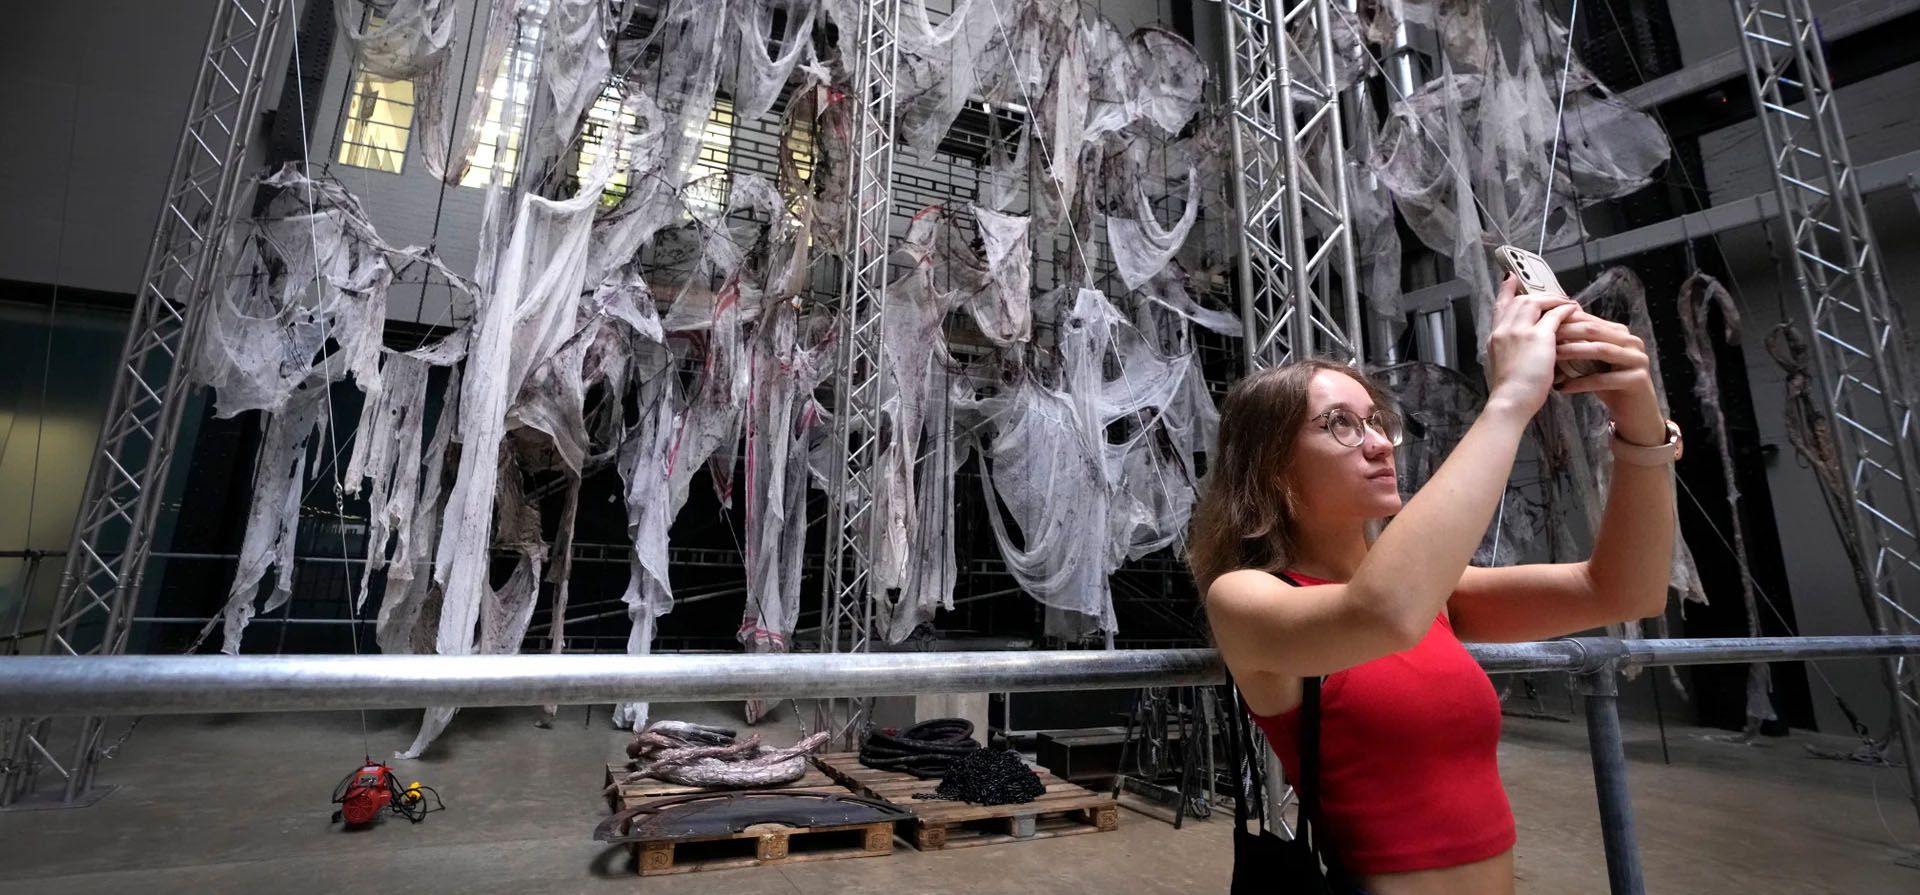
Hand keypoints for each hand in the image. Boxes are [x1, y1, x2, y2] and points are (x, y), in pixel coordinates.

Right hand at [1484, 274, 1579, 415]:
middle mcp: (1504, 329)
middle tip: (1552, 296)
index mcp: (1494, 337)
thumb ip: (1511, 350)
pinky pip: (1555, 315)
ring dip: (1553, 299)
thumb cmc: (1509, 391)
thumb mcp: (1502, 365)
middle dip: (1537, 294)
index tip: (1510, 278)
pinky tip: (1574, 310)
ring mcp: (1520, 331)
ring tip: (1566, 302)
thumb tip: (1522, 348)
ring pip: (1536, 301)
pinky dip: (1565, 310)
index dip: (1505, 290)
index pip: (1499, 306)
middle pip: (1520, 299)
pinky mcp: (1538, 336)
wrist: (1510, 400)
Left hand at [1552, 309, 1665, 440]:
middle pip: (1594, 330)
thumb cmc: (1609, 385)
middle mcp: (1632, 342)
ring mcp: (1637, 359)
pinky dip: (1580, 383)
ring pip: (1601, 350)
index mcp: (1621, 333)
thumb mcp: (1594, 362)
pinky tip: (1562, 388)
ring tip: (1551, 357)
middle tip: (1543, 337)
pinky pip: (1604, 379)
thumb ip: (1580, 345)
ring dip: (1573, 352)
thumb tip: (1551, 328)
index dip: (1565, 321)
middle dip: (1567, 332)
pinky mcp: (1638, 379)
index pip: (1589, 320)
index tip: (1541, 325)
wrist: (1635, 414)